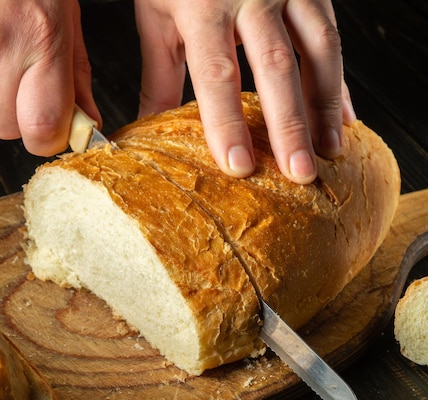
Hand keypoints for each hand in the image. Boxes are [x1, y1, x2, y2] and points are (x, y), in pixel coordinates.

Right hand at [0, 0, 99, 155]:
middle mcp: (3, 45)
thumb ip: (77, 78)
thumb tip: (88, 124)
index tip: (55, 126)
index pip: (44, 130)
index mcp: (42, 39)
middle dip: (20, 118)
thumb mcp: (67, 17)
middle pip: (8, 127)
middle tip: (23, 84)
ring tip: (5, 64)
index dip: (50, 137)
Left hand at [135, 0, 355, 182]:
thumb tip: (151, 132)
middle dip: (291, 125)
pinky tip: (344, 118)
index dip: (228, 123)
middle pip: (276, 66)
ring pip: (319, 49)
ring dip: (326, 106)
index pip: (217, 72)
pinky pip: (333, 36)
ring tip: (330, 152)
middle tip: (300, 173)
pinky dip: (340, 81)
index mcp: (203, 3)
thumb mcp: (159, 15)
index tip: (238, 167)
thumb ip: (160, 76)